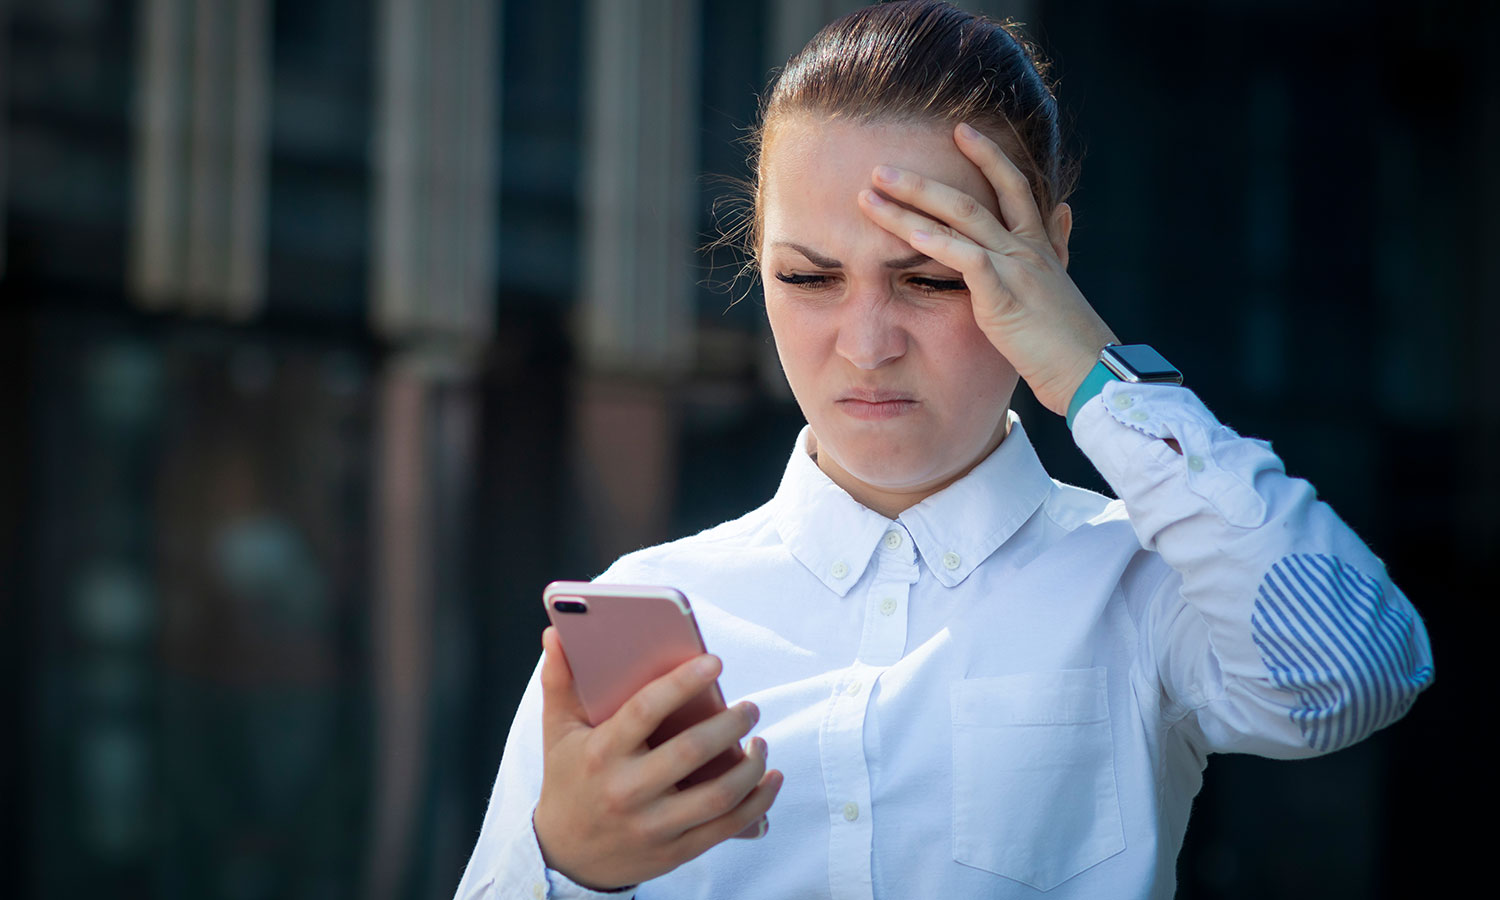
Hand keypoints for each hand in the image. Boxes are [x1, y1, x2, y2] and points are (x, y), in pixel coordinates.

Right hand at [531, 627, 782, 890]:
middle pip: (691, 752)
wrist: (566, 855)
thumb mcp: (558, 732)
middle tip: (750, 707)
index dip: (682, 683)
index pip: (645, 711)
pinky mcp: (675, 852)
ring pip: (717, 795)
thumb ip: (560, 682)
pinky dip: (758, 803)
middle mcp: (626, 791)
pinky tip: (769, 778)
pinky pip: (727, 827)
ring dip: (751, 765)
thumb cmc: (569, 780)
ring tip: (761, 741)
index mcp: (600, 753)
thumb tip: (556, 634)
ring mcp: (652, 825)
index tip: (714, 662)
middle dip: (730, 724)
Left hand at [857, 122, 1117, 415]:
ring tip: (873, 191)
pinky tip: (907, 232)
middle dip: (924, 179)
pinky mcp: (1004, 296)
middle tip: (881, 166)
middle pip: (972, 197)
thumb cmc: (1068, 338)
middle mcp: (1025, 249)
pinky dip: (936, 243)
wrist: (1088, 373)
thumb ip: (1057, 242)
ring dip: (913, 202)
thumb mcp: (1060, 282)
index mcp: (1037, 245)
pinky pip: (966, 259)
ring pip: (961, 220)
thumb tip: (1062, 209)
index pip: (1012, 185)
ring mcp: (1015, 269)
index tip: (961, 129)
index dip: (989, 155)